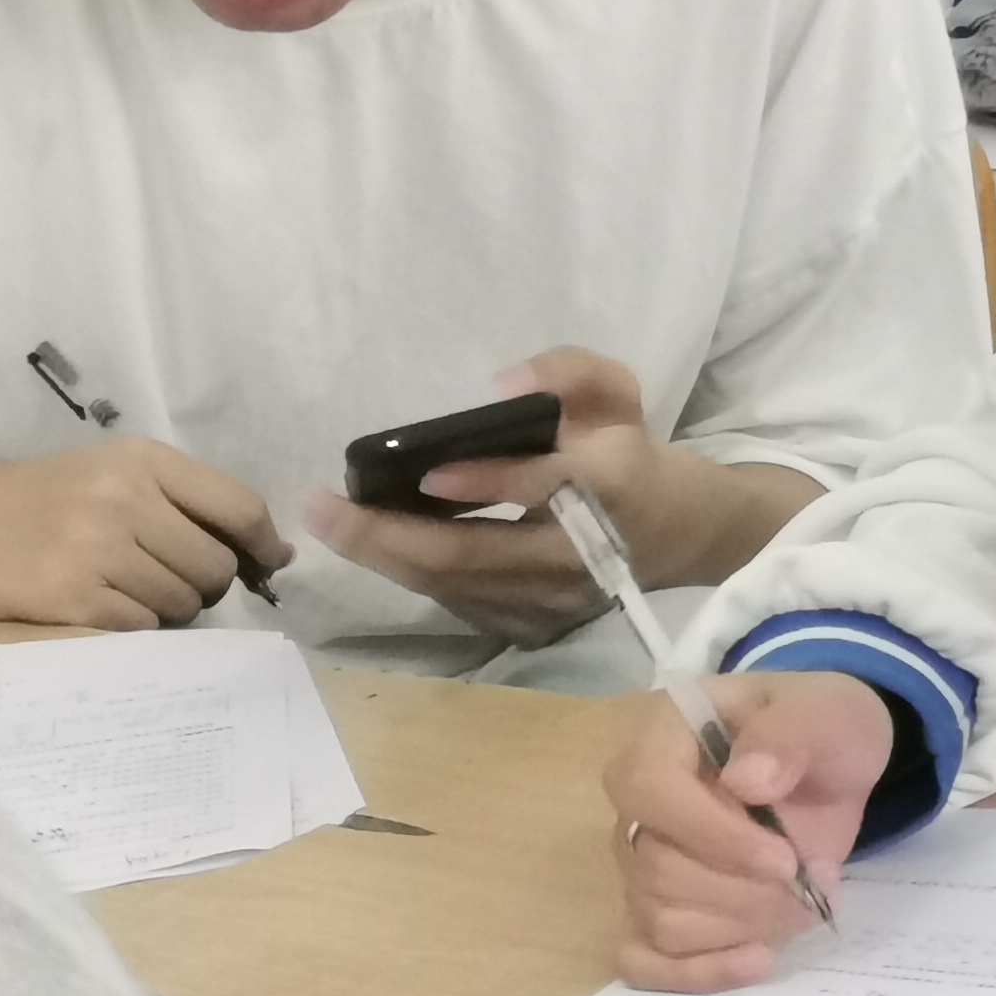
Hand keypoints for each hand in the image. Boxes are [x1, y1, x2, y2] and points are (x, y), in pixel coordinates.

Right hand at [0, 439, 289, 628]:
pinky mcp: (73, 598)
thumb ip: (178, 501)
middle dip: (204, 586)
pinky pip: (142, 629)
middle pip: (215, 566)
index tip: (267, 564)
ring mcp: (97, 548)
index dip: (263, 544)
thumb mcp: (107, 474)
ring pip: (182, 603)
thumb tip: (263, 551)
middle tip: (166, 582)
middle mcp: (124, 498)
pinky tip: (99, 608)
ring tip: (123, 591)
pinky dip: (132, 628)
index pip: (238, 507)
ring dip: (166, 610)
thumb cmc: (34, 502)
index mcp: (141, 460)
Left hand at [303, 348, 822, 644]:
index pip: (545, 488)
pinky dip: (410, 571)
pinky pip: (458, 599)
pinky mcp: (533, 624)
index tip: (427, 473)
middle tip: (322, 508)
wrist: (672, 533)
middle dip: (388, 536)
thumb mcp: (618, 392)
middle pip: (472, 554)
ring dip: (385, 557)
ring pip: (455, 585)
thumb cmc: (628, 451)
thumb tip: (505, 385)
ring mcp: (552, 600)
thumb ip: (571, 372)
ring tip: (330, 522)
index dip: (489, 482)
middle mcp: (577, 555)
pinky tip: (372, 543)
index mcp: (606, 488)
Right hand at [604, 670, 893, 990]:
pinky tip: (756, 961)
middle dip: (746, 891)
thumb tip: (745, 782)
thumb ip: (787, 735)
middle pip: (658, 868)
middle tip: (809, 881)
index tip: (785, 859)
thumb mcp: (824, 714)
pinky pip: (645, 959)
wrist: (833, 766)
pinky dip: (697, 972)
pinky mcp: (659, 908)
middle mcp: (636, 802)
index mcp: (660, 733)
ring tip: (802, 904)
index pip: (648, 790)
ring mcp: (642, 860)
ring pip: (660, 919)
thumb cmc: (820, 729)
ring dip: (741, 927)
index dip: (713, 836)